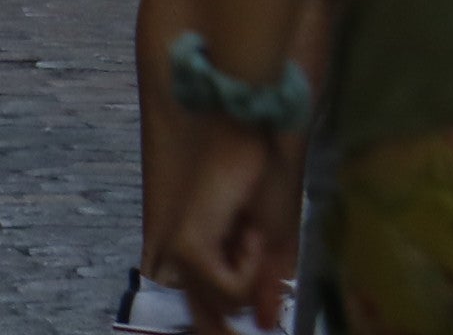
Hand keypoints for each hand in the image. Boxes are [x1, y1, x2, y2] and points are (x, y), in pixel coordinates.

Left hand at [158, 123, 284, 311]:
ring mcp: (181, 260)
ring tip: (251, 232)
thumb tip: (267, 322)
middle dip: (244, 305)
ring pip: (227, 305)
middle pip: (216, 321)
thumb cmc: (261, 179)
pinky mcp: (191, 251)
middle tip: (262, 279)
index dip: (226, 333)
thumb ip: (264, 285)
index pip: (207, 321)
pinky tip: (248, 232)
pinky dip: (250, 263)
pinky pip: (229, 287)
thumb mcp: (272, 241)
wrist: (250, 137)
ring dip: (254, 271)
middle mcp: (181, 267)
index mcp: (198, 264)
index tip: (263, 328)